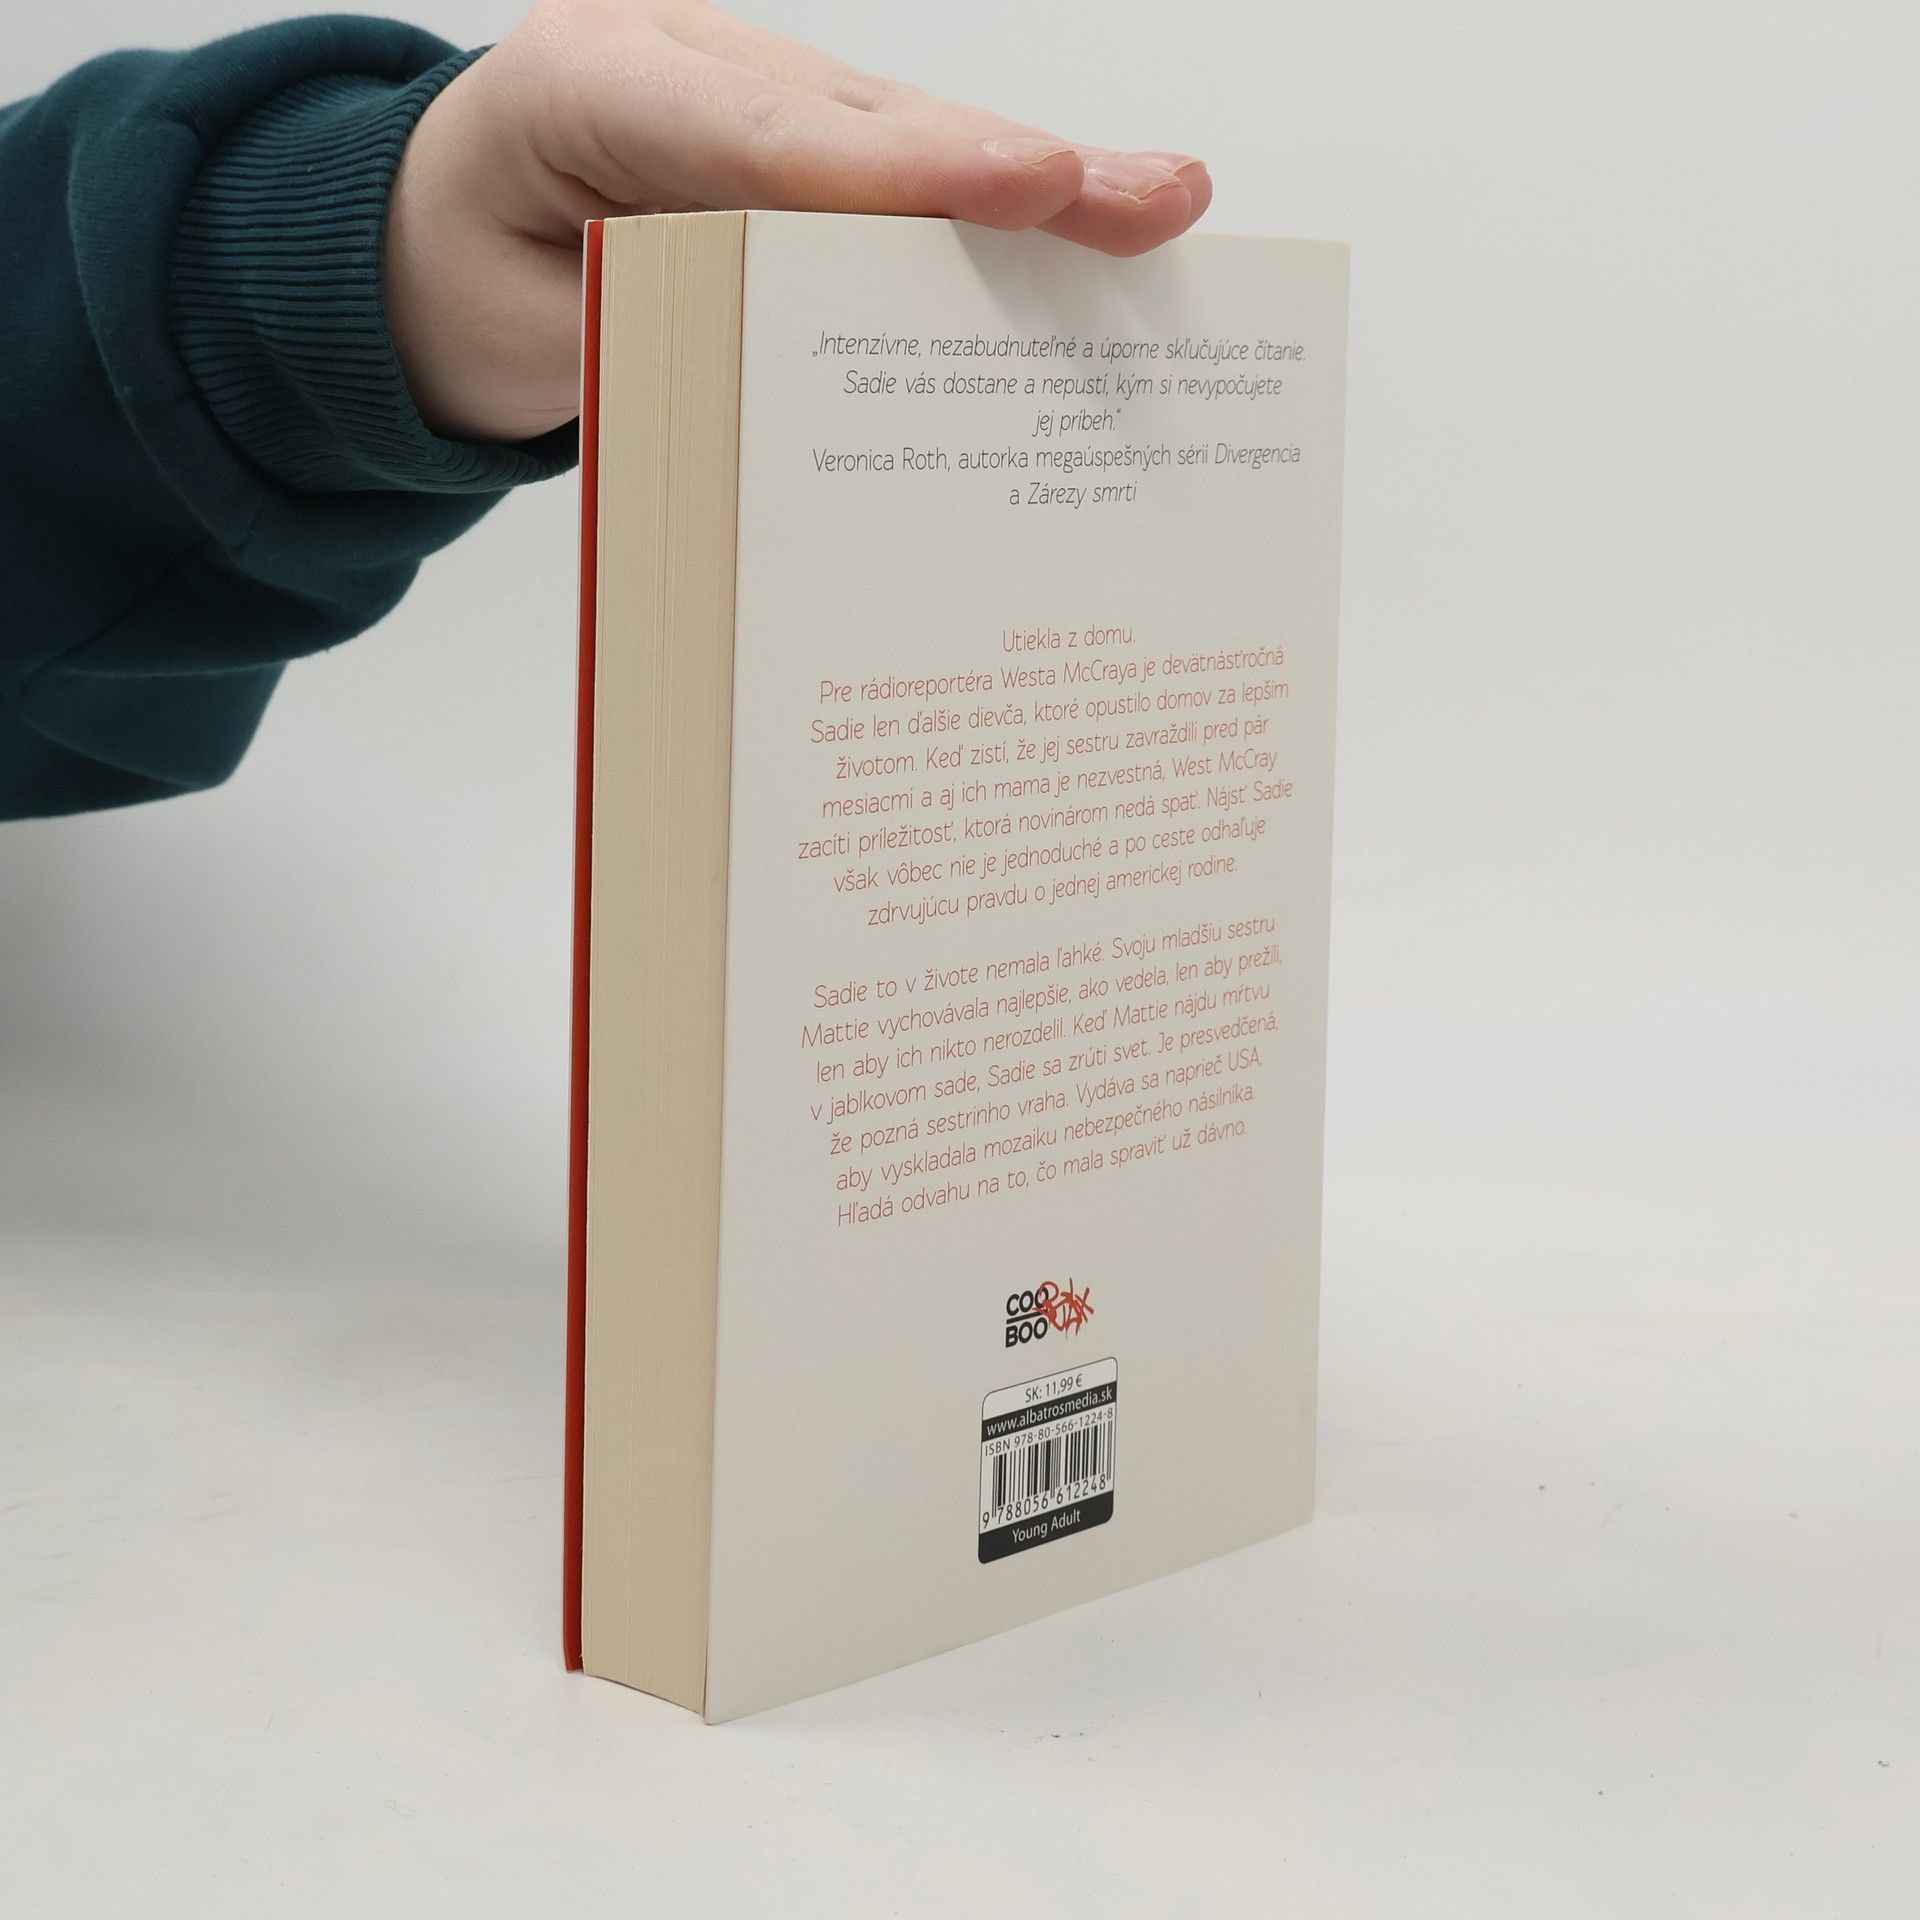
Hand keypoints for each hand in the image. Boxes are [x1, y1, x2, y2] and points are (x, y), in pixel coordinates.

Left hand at [383, 0, 1211, 442]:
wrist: (433, 242)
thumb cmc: (466, 284)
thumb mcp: (515, 342)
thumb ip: (640, 346)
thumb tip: (790, 378)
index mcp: (586, 86)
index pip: (755, 131)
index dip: (893, 165)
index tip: (1019, 183)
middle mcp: (687, 67)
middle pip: (865, 120)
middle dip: (1009, 170)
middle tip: (1149, 198)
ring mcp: (751, 102)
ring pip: (904, 142)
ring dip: (1033, 191)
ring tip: (1160, 209)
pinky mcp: (794, 153)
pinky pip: (897, 185)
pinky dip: (987, 224)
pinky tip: (1093, 234)